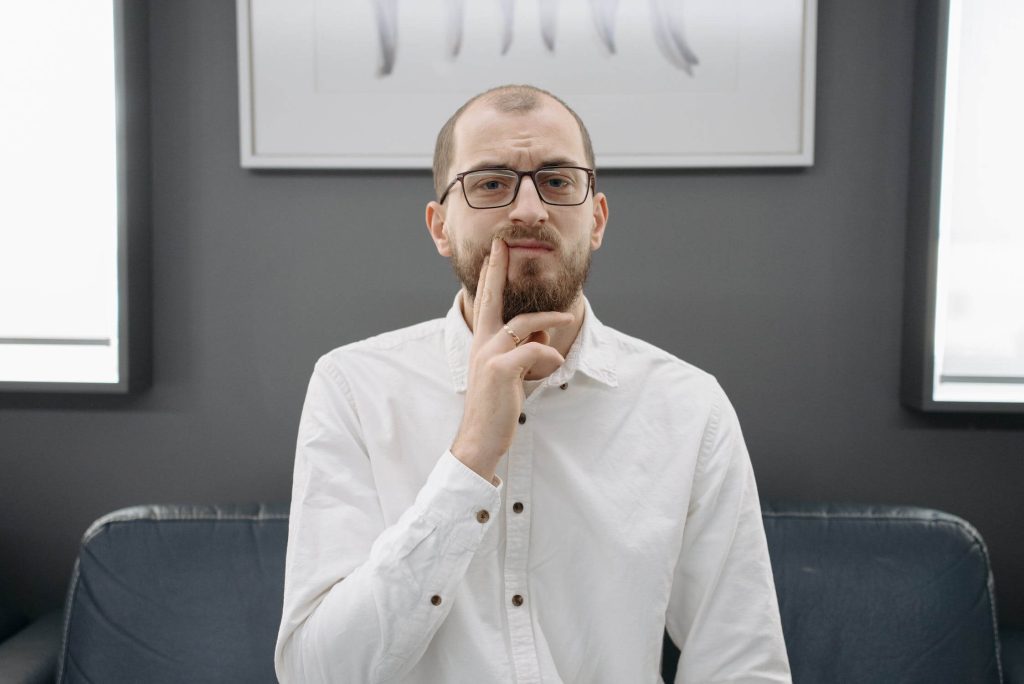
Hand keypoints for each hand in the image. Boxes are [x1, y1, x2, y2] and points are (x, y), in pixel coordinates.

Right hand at [450, 237, 573, 482]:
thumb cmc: (496, 407)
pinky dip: (549, 354)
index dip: (489, 276)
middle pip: (491, 297)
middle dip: (497, 269)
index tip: (494, 252)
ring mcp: (489, 354)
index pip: (485, 302)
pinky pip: (535, 349)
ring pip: (525, 323)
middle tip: (503, 244)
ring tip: (570, 316)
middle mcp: (481, 343)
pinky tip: (553, 364)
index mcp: (481, 342)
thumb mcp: (511, 373)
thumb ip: (523, 349)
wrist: (480, 438)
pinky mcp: (500, 369)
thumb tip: (542, 334)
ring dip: (550, 320)